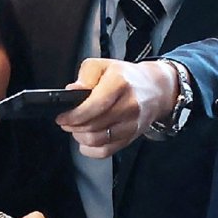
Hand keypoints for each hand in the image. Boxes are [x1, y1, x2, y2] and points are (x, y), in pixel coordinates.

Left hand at [54, 57, 178, 157]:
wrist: (155, 90)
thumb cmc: (125, 77)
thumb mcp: (103, 65)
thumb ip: (85, 75)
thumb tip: (72, 90)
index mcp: (120, 83)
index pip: (95, 106)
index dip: (74, 115)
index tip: (62, 117)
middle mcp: (129, 105)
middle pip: (94, 126)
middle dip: (74, 126)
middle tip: (67, 121)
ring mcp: (132, 124)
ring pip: (99, 141)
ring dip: (81, 137)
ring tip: (77, 128)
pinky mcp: (131, 137)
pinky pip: (106, 152)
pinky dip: (91, 149)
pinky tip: (87, 140)